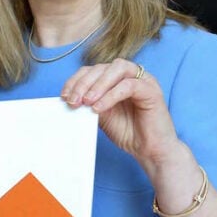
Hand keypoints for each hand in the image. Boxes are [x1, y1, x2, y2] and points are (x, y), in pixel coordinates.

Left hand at [60, 58, 179, 167]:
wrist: (148, 150)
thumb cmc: (127, 132)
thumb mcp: (100, 115)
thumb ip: (88, 103)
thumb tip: (68, 98)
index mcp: (115, 79)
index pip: (91, 70)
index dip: (75, 80)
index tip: (64, 96)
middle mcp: (129, 75)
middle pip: (102, 67)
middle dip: (83, 83)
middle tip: (73, 100)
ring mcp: (142, 80)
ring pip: (117, 68)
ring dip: (98, 84)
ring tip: (86, 102)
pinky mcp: (152, 90)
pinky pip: (129, 85)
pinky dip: (111, 95)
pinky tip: (99, 108)